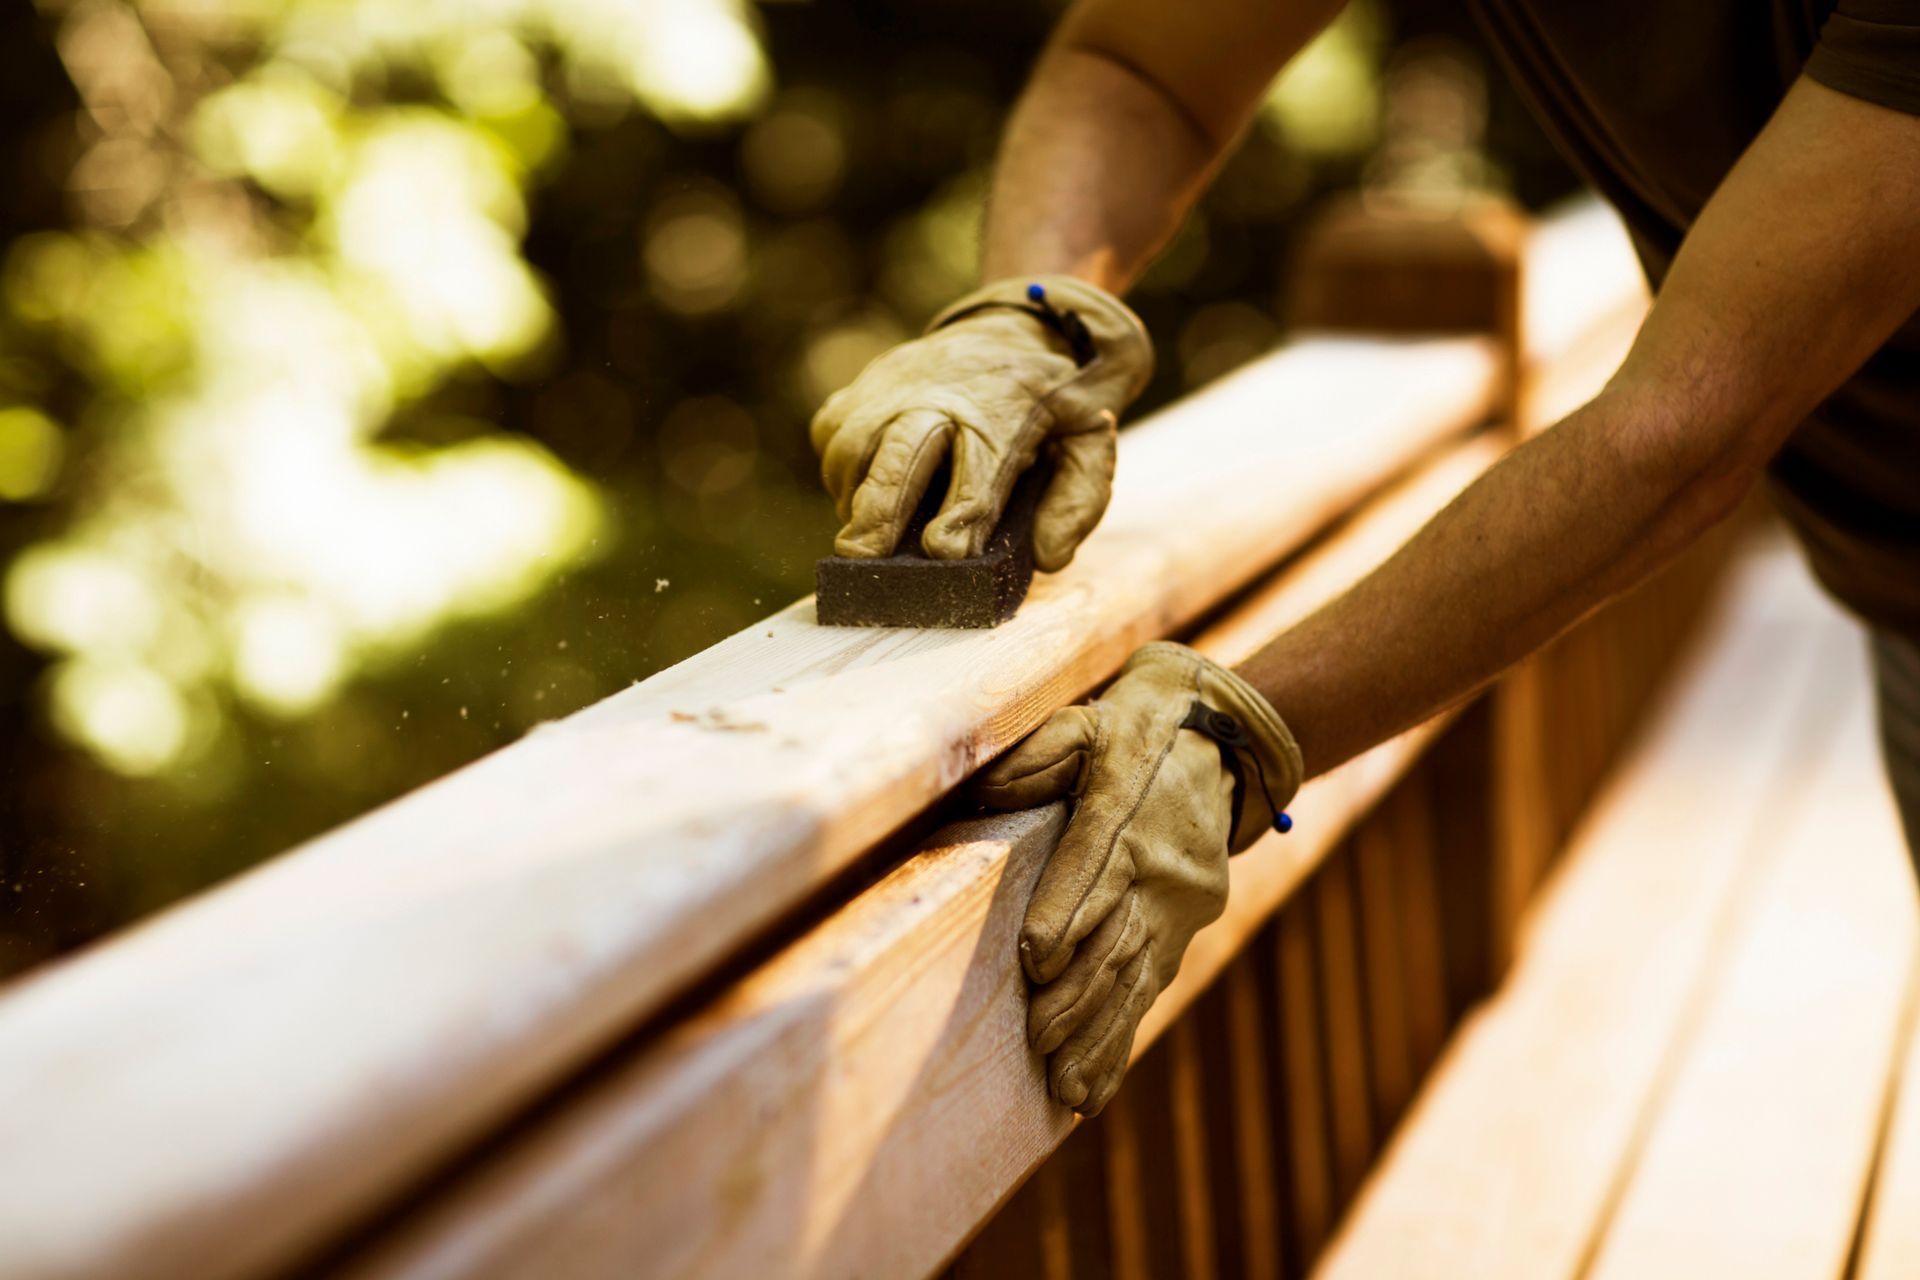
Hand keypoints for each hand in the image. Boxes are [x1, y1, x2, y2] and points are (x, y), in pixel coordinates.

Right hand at [809, 275, 1151, 570]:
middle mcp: (946, 392)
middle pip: (899, 453)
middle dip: (878, 509)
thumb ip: (1080, 499)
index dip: (958, 516)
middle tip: (860, 558)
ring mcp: (899, 381)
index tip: (945, 554)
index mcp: (1009, 408)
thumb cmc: (1058, 393)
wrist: (1025, 318)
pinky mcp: (869, 380)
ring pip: (853, 443)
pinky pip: (833, 429)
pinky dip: (838, 468)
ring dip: (852, 496)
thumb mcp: (1091, 438)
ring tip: (866, 535)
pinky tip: (860, 493)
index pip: (978, 472)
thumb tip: (1048, 557)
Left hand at [976, 642, 1301, 1114]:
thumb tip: (987, 791)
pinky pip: (1152, 988)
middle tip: (1039, 1040)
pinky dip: (1122, 1038)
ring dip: (1100, 1034)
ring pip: (1137, 977)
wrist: (1223, 738)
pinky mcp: (1187, 924)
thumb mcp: (1088, 721)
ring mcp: (1181, 903)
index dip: (1066, 914)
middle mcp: (1162, 867)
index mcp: (1129, 812)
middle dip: (1077, 995)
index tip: (1036, 959)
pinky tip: (1096, 1084)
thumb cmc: (1135, 729)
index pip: (1096, 866)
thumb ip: (1039, 754)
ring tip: (1066, 1084)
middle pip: (1117, 937)